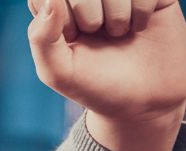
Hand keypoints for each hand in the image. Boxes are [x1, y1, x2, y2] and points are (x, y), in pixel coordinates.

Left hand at [28, 0, 185, 150]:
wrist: (144, 104)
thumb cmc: (97, 87)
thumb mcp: (59, 72)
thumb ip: (41, 38)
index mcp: (59, 11)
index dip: (61, 14)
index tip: (72, 35)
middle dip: (89, 13)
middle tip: (98, 33)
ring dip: (117, 15)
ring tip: (120, 33)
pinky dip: (141, 11)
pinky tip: (140, 27)